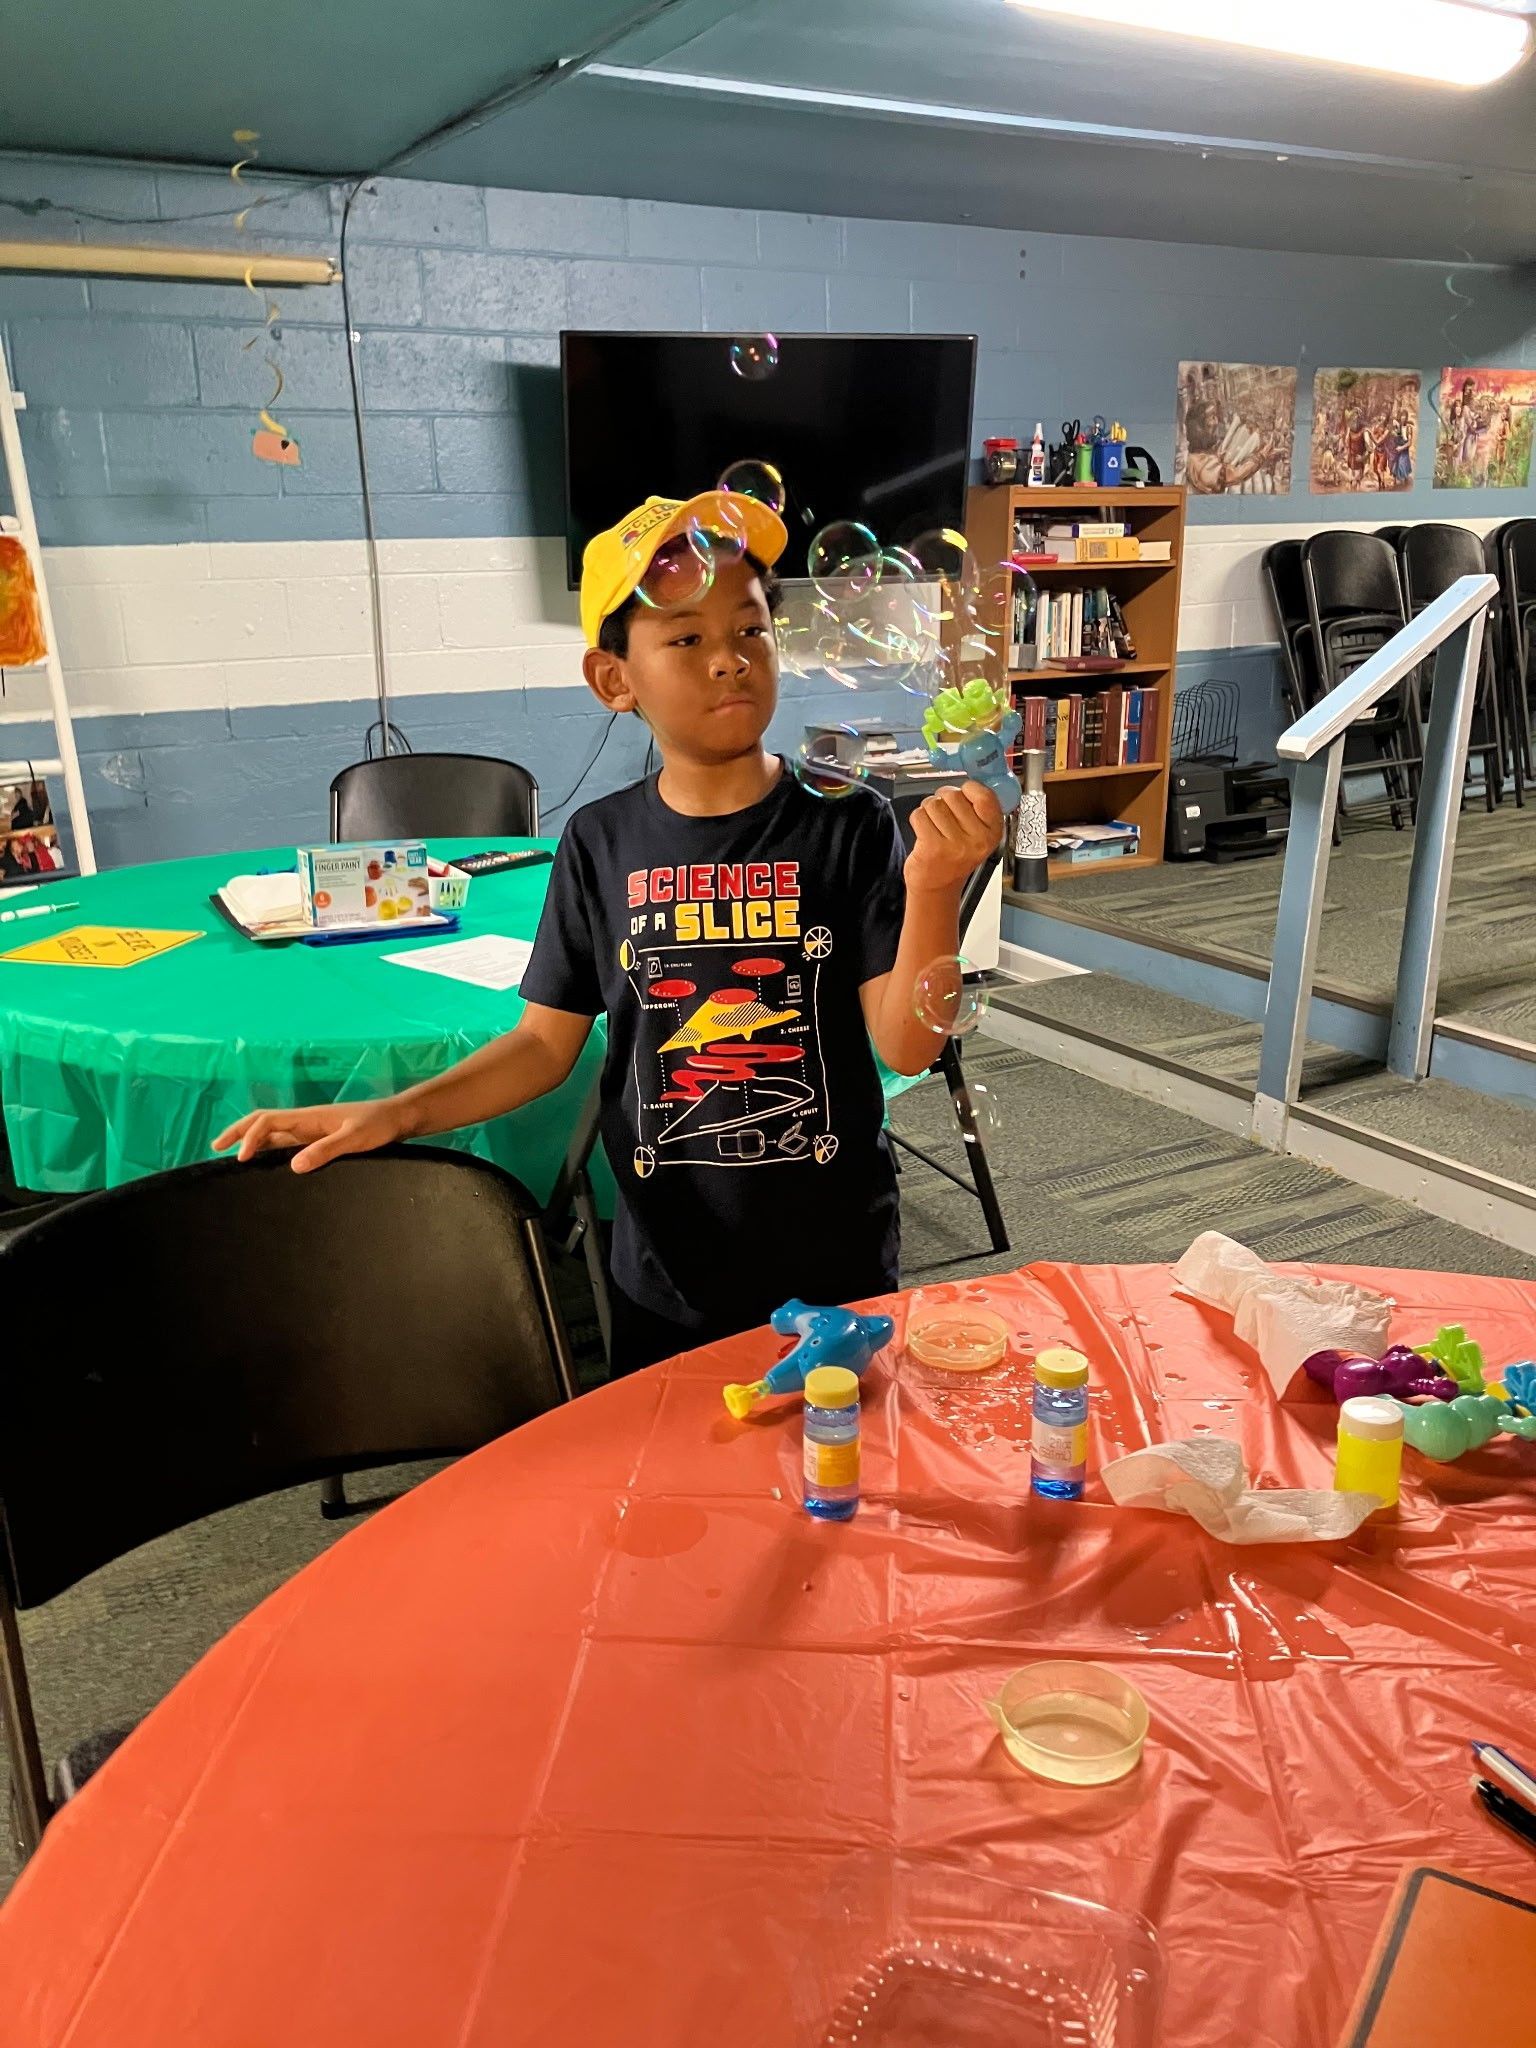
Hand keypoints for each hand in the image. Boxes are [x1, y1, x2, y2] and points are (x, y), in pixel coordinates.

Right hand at [212, 1096, 406, 1172]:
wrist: (398, 1119)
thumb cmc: (379, 1126)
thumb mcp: (355, 1138)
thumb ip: (326, 1150)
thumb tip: (294, 1166)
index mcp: (309, 1117)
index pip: (268, 1121)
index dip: (250, 1137)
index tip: (241, 1158)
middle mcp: (305, 1121)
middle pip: (262, 1122)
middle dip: (238, 1132)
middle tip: (215, 1148)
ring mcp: (311, 1130)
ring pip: (272, 1132)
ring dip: (251, 1139)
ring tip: (233, 1155)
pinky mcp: (320, 1138)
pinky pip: (287, 1141)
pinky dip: (269, 1147)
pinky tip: (266, 1160)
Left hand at [904, 780, 1003, 896]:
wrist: (939, 886)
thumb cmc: (957, 856)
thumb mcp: (978, 834)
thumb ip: (979, 809)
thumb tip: (971, 781)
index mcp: (993, 832)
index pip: (984, 795)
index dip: (968, 789)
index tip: (963, 795)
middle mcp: (977, 839)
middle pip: (954, 795)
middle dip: (944, 799)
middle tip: (944, 816)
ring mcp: (955, 845)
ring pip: (934, 804)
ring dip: (929, 810)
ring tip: (934, 825)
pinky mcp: (932, 848)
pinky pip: (919, 815)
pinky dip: (918, 819)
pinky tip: (924, 831)